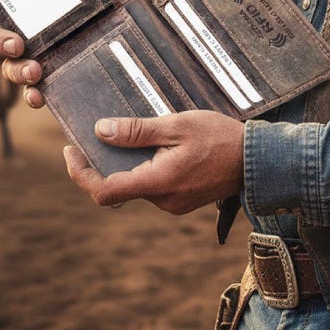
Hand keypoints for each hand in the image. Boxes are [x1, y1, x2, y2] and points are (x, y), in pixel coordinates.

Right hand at [0, 0, 123, 108]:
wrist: (126, 39)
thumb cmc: (107, 9)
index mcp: (30, 6)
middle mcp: (25, 32)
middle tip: (16, 44)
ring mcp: (34, 58)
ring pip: (9, 66)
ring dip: (16, 70)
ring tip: (34, 71)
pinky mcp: (48, 81)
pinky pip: (30, 91)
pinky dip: (30, 95)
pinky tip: (38, 96)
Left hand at [64, 110, 244, 214]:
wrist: (258, 160)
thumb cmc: (220, 138)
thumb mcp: (176, 125)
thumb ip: (137, 131)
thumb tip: (100, 131)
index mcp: (158, 183)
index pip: (104, 191)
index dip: (80, 174)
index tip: (71, 150)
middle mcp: (162, 200)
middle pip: (117, 187)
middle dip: (103, 161)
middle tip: (97, 132)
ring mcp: (173, 203)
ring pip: (135, 185)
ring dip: (125, 163)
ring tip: (128, 132)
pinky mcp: (181, 200)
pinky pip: (152, 185)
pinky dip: (143, 167)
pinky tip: (151, 145)